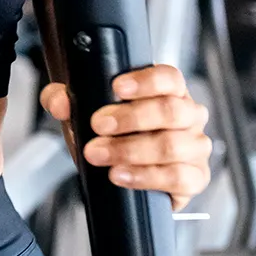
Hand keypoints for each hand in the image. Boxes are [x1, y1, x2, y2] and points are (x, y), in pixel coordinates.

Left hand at [40, 63, 211, 209]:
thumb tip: (60, 103)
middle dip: (130, 118)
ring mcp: (195, 147)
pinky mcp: (195, 178)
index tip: (116, 88)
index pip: (169, 78)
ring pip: (173, 145)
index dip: (146, 81)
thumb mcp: (81, 112)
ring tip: (99, 154)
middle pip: (171, 110)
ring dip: (131, 150)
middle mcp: (188, 116)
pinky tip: (120, 175)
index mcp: (168, 92)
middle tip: (97, 125)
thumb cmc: (110, 134)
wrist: (118, 172)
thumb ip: (62, 99)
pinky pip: (180, 177)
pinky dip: (146, 177)